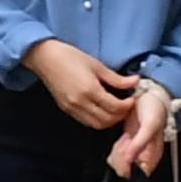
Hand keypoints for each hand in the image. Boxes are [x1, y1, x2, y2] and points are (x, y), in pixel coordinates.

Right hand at [25, 39, 142, 132]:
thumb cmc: (69, 57)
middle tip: (127, 105)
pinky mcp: (66, 110)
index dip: (128, 105)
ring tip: (116, 109)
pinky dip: (98, 120)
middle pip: (107, 120)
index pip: (115, 107)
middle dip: (121, 115)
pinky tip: (102, 110)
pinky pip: (86, 121)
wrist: (45, 58)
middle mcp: (80, 102)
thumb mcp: (96, 65)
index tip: (133, 98)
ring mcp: (72, 108)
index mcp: (89, 90)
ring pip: (97, 124)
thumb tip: (135, 81)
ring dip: (110, 120)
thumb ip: (116, 78)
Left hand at [108, 90, 174, 177]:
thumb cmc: (154, 109)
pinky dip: (117, 149)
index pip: (140, 173)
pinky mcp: (129, 143)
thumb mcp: (149, 126)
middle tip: (124, 144)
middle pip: (129, 170)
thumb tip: (129, 160)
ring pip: (123, 163)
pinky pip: (119, 153)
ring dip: (119, 154)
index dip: (129, 168)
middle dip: (122, 160)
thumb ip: (139, 143)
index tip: (125, 155)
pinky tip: (121, 139)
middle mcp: (146, 154)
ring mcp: (137, 149)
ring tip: (125, 139)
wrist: (149, 95)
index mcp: (154, 154)